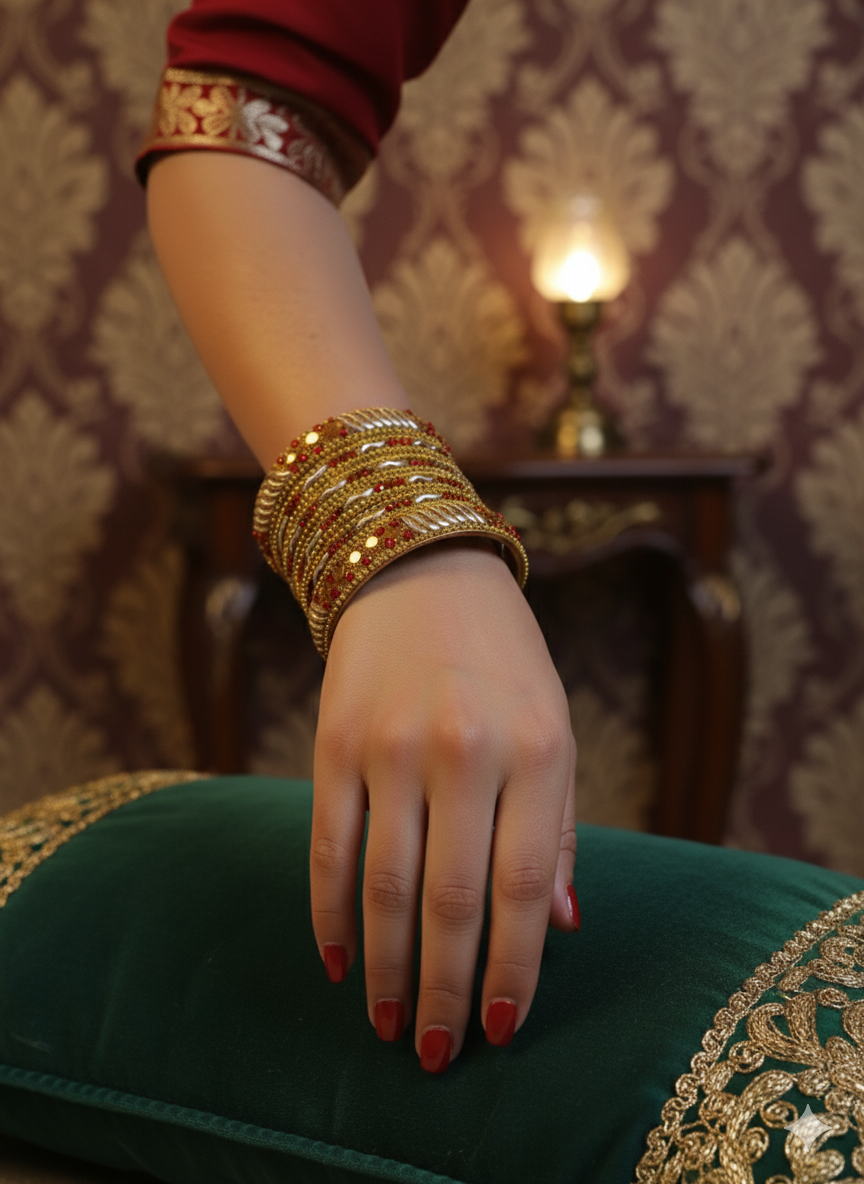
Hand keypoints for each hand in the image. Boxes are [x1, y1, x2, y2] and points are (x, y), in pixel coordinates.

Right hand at [310, 537, 577, 1070]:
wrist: (417, 569)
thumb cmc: (502, 660)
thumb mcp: (553, 727)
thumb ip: (556, 828)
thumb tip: (560, 927)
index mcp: (536, 749)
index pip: (525, 887)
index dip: (514, 969)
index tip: (502, 1029)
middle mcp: (465, 750)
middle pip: (452, 900)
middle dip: (447, 988)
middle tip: (439, 1052)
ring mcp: (392, 746)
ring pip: (384, 887)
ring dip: (386, 968)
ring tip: (390, 1024)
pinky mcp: (334, 744)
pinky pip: (328, 848)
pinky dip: (329, 914)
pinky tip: (336, 961)